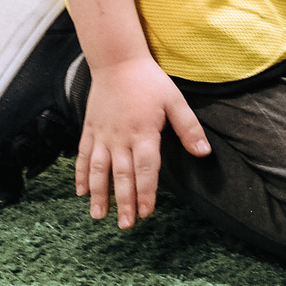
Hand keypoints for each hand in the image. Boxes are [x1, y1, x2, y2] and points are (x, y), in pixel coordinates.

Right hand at [76, 54, 208, 228]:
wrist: (117, 61)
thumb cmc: (149, 81)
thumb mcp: (175, 101)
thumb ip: (189, 128)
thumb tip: (204, 153)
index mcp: (143, 133)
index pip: (146, 170)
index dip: (146, 192)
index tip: (147, 212)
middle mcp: (120, 138)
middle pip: (122, 176)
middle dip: (124, 202)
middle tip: (126, 225)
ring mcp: (102, 135)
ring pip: (98, 170)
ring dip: (99, 194)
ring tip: (98, 215)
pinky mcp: (90, 129)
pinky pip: (84, 156)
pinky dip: (81, 174)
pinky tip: (81, 192)